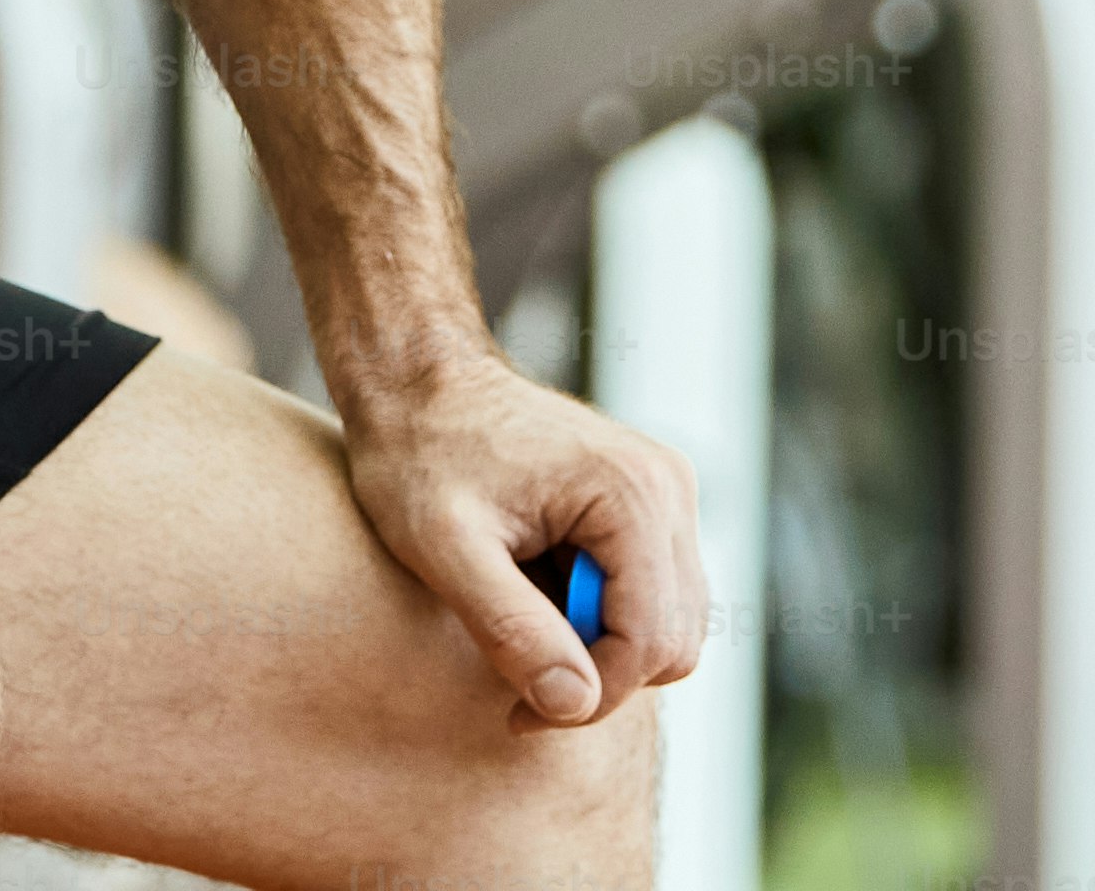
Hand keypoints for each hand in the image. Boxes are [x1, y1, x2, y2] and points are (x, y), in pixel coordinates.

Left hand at [340, 344, 703, 725]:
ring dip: (600, 648)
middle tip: (518, 676)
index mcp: (631, 492)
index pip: (652, 641)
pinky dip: (602, 619)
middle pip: (675, 641)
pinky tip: (540, 594)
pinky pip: (653, 597)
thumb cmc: (422, 454)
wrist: (419, 383)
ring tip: (525, 625)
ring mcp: (666, 494)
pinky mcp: (650, 505)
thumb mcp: (447, 550)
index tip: (519, 710)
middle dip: (599, 675)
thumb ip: (513, 628)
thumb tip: (576, 702)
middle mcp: (668, 488)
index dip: (591, 695)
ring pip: (671, 626)